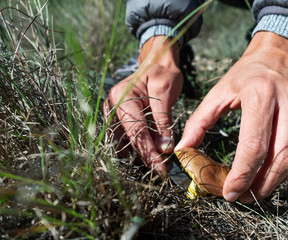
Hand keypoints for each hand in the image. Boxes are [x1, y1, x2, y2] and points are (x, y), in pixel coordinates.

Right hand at [104, 36, 182, 175]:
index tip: (160, 169)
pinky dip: (139, 147)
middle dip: (144, 156)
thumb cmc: (162, 73)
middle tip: (161, 171)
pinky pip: (127, 137)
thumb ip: (163, 120)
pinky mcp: (121, 118)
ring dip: (141, 154)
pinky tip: (152, 154)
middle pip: (127, 140)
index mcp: (122, 97)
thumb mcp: (166, 92)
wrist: (158, 62)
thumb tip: (164, 148)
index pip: (136, 131)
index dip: (148, 152)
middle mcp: (113, 106)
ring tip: (158, 164)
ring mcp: (114, 113)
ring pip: (125, 142)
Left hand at [175, 32, 287, 202]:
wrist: (280, 52)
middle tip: (244, 196)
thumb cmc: (246, 74)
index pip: (254, 145)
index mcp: (259, 94)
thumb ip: (198, 121)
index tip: (229, 192)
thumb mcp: (218, 92)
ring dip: (276, 180)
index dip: (242, 175)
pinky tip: (271, 173)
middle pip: (280, 156)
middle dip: (261, 184)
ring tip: (256, 189)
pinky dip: (287, 167)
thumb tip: (183, 150)